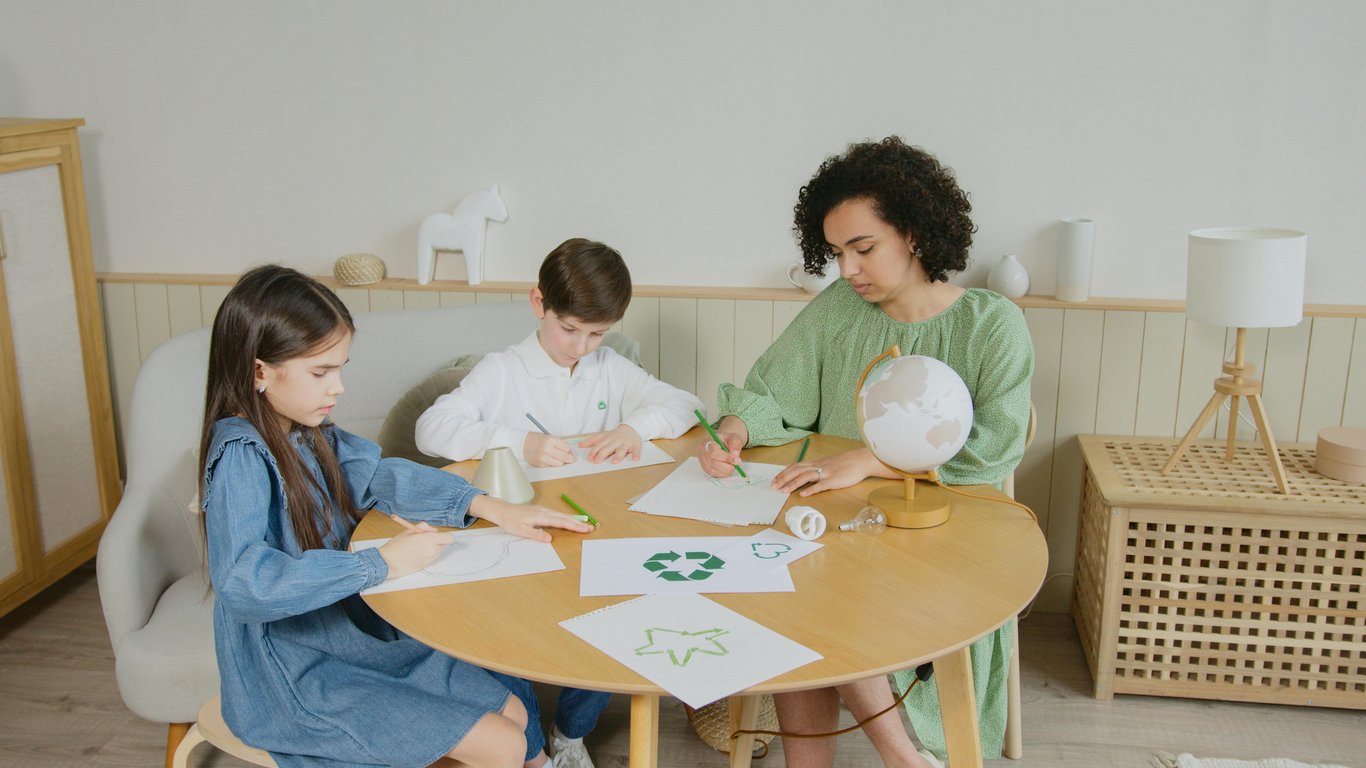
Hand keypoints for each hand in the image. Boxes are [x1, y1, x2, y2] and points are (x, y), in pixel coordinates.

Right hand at [377, 520, 454, 579]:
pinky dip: (428, 555)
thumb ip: (424, 527)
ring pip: (438, 552)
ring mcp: (430, 560)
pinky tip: (416, 554)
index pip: (450, 538)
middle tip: (424, 539)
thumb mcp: (409, 530)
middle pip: (444, 545)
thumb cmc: (396, 546)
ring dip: (433, 548)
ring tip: (418, 547)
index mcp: (430, 540)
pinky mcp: (426, 566)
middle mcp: (432, 551)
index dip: (444, 535)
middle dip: (437, 541)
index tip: (438, 535)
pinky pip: (432, 558)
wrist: (387, 563)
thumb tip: (433, 530)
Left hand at [469, 496, 594, 541]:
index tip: (584, 529)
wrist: (502, 510)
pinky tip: (569, 520)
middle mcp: (544, 511)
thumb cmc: (510, 521)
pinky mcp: (540, 511)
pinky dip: (565, 518)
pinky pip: (556, 514)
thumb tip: (550, 538)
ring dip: (573, 520)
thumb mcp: (521, 531)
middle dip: (578, 523)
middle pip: (564, 517)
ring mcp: (543, 510)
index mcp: (540, 516)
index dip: (574, 526)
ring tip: (583, 525)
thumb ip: (536, 535)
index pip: (561, 522)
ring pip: (561, 515)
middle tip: (590, 528)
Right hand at [523, 432, 575, 467]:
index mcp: (550, 440)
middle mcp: (547, 449)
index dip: (569, 450)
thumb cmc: (536, 439)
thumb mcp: (548, 437)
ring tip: (557, 457)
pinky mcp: (541, 464)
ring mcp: (543, 458)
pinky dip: (552, 463)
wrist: (522, 444)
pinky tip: (549, 458)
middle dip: (569, 458)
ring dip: (560, 461)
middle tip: (571, 458)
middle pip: (565, 457)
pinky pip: (552, 465)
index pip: (566, 448)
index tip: (569, 450)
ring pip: (560, 463)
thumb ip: (558, 444)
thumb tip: (569, 452)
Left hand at [578, 425, 641, 463]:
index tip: (590, 458)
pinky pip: (636, 450)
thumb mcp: (603, 436)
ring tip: (615, 462)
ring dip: (619, 455)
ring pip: (622, 449)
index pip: (599, 446)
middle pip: (609, 448)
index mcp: (608, 439)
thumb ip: (592, 441)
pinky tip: (635, 459)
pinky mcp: (635, 444)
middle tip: (598, 461)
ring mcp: (626, 443)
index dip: (594, 452)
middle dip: (603, 454)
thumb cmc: (616, 435)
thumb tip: (580, 445)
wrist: (632, 427)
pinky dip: (636, 454)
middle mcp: (616, 441)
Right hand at [698, 415, 747, 476]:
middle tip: (737, 464)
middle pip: (713, 463)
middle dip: (727, 466)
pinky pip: (713, 474)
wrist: (722, 442)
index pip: (714, 452)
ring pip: (713, 470)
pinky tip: (728, 469)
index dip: (726, 458)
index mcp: (708, 442)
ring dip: (725, 471)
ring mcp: (702, 461)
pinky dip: (723, 474)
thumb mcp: (734, 437)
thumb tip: (735, 454)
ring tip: (733, 466)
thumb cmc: (727, 440)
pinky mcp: (705, 468)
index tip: (737, 460)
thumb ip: (736, 443)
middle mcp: (702, 452)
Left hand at [771, 446, 896, 496]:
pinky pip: (821, 485)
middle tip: (773, 487)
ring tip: (783, 491)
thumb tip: (806, 474)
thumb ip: (818, 468)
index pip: (796, 466)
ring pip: (806, 476)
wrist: (862, 460)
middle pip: (797, 471)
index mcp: (816, 463)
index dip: (784, 473)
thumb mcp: (829, 463)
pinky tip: (803, 495)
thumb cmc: (846, 463)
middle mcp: (818, 466)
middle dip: (783, 478)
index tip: (774, 480)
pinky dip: (811, 489)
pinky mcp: (834, 480)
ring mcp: (826, 473)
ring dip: (793, 484)